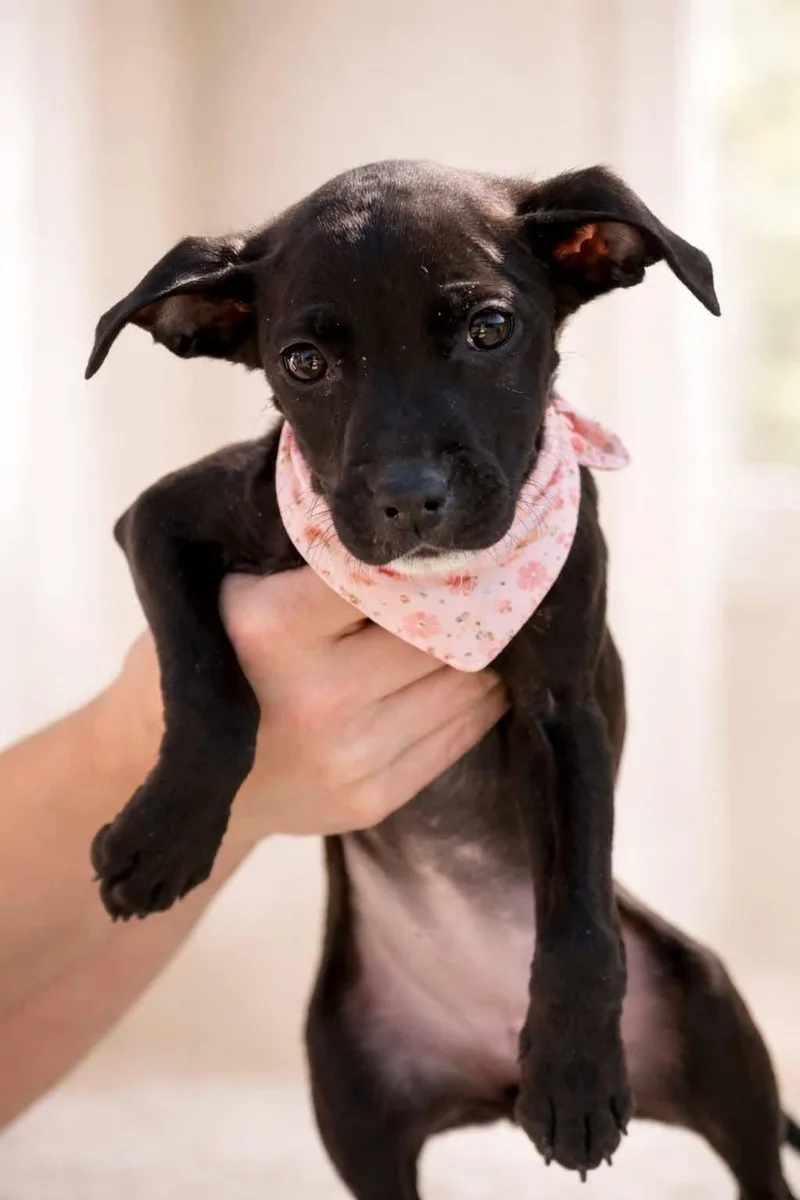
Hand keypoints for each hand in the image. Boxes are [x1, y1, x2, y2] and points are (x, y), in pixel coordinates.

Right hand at [100, 568, 506, 843]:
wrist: (160, 770)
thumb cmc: (210, 650)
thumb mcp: (232, 586)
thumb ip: (313, 560)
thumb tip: (416, 527)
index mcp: (272, 628)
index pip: (389, 573)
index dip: (427, 555)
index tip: (446, 539)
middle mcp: (316, 698)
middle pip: (441, 631)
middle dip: (465, 601)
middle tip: (480, 575)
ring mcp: (348, 758)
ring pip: (465, 683)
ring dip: (478, 649)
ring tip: (474, 622)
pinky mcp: (370, 799)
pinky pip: (461, 734)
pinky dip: (474, 697)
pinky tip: (459, 672)